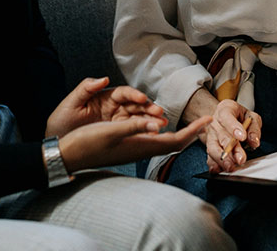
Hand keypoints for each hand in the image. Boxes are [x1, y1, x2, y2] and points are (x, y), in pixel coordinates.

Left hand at [46, 77, 164, 137]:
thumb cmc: (61, 122)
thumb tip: (103, 78)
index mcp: (104, 97)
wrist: (57, 145)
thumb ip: (86, 88)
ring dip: (151, 119)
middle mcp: (113, 107)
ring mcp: (117, 121)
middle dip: (148, 107)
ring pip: (138, 118)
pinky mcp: (118, 134)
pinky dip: (145, 132)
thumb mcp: (70, 104)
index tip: (142, 98)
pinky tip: (154, 134)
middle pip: (135, 105)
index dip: (134, 94)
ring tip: (162, 124)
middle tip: (159, 113)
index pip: (123, 93)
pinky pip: (134, 131)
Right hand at [59, 115, 212, 171]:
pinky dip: (163, 133)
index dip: (193, 131)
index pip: (176, 141)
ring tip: (189, 122)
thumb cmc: (86, 143)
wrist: (68, 156)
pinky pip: (152, 141)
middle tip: (205, 121)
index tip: (208, 120)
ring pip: (164, 143)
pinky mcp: (126, 148)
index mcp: (140, 146)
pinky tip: (160, 125)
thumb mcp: (110, 131)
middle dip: (191, 133)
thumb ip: (134, 127)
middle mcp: (140, 150)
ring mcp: (134, 150)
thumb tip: (157, 125)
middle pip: (174, 144)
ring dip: (179, 133)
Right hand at [202, 99, 261, 173]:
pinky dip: (213, 164)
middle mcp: (215, 122)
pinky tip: (217, 170)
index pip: (227, 117)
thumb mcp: (251, 117)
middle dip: (231, 148)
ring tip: (230, 167)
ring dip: (222, 159)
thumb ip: (254, 128)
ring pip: (213, 147)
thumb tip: (254, 141)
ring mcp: (211, 136)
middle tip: (240, 158)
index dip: (234, 127)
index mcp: (225, 109)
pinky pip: (209, 156)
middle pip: (221, 136)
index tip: (242, 137)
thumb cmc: (239, 117)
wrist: (226, 118)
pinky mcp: (210, 147)